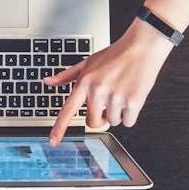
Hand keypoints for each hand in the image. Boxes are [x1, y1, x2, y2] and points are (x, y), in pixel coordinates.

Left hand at [44, 20, 172, 145]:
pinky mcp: (133, 102)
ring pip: (112, 122)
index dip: (59, 127)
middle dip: (100, 117)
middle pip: (93, 122)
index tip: (53, 141)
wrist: (141, 48)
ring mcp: (115, 97)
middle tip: (107, 101)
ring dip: (117, 113)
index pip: (68, 109)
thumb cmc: (114, 55)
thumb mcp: (87, 62)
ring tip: (121, 91)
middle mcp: (98, 90)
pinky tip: (131, 96)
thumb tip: (47, 81)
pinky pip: (128, 122)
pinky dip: (130, 114)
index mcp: (85, 82)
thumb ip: (66, 76)